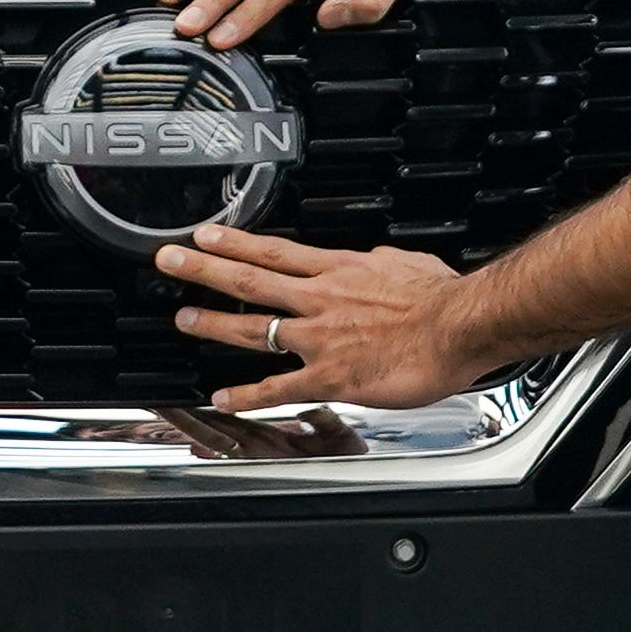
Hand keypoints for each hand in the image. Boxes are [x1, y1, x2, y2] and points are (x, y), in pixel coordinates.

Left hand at [159, 224, 495, 414]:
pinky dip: (248, 394)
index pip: (274, 251)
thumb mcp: (405, 262)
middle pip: (249, 279)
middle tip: (169, 260)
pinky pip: (280, 387)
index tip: (206, 234)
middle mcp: (320, 299)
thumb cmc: (443, 296)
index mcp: (339, 270)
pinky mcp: (331, 376)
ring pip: (255, 329)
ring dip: (214, 324)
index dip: (235, 242)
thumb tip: (373, 261)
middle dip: (203, 269)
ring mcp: (320, 338)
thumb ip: (378, 264)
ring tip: (183, 319)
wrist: (461, 325)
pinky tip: (223, 398)